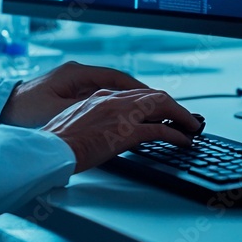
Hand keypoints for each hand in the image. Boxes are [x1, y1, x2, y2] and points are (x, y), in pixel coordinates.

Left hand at [0, 60, 149, 127]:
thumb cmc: (24, 110)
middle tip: (157, 106)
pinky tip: (118, 117)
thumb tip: (114, 108)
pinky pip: (96, 96)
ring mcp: (71, 83)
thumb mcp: (59, 110)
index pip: (117, 77)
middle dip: (137, 94)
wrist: (0, 109)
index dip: (139, 88)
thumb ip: (87, 107)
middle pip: (115, 82)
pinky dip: (110, 105)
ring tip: (143, 113)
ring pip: (107, 89)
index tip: (157, 98)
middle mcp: (76, 74)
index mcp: (76, 73)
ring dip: (124, 100)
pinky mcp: (65, 93)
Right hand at [40, 88, 201, 172]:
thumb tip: (105, 128)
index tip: (164, 109)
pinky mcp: (127, 131)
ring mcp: (121, 113)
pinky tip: (184, 141)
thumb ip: (94, 119)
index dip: (154, 101)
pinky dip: (176, 134)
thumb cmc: (57, 141)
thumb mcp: (76, 121)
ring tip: (192, 126)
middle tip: (185, 117)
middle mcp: (113, 98)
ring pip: (162, 105)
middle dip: (173, 105)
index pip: (136, 93)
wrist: (50, 148)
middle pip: (154, 95)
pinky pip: (161, 129)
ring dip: (181, 115)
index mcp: (100, 95)